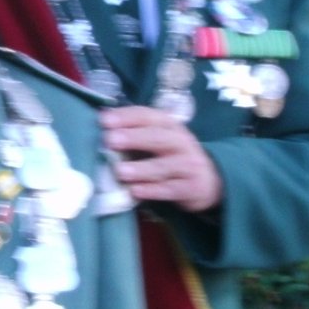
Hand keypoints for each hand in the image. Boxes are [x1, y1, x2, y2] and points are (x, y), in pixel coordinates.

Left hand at [100, 106, 223, 212]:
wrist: (208, 180)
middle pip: (157, 138)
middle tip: (110, 140)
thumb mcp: (156, 140)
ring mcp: (187, 165)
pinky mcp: (191, 188)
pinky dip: (152, 191)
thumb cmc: (170, 156)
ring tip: (120, 171)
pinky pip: (170, 189)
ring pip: (163, 166)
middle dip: (133, 138)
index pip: (148, 116)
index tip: (104, 120)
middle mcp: (180, 142)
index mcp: (168, 125)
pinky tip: (135, 191)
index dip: (126, 117)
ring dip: (140, 169)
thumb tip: (100, 131)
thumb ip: (132, 135)